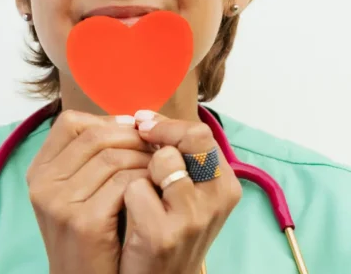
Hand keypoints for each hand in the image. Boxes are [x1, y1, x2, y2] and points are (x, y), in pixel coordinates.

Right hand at [26, 110, 153, 273]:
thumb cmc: (91, 238)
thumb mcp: (76, 194)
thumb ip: (91, 159)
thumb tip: (131, 122)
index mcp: (39, 171)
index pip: (70, 123)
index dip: (107, 122)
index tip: (134, 130)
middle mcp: (43, 184)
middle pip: (96, 137)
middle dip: (134, 137)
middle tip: (157, 147)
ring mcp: (60, 203)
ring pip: (114, 157)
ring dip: (145, 159)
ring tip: (160, 168)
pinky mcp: (83, 222)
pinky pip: (125, 184)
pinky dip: (146, 181)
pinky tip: (156, 189)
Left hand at [119, 111, 242, 273]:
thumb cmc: (166, 231)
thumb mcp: (184, 194)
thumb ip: (176, 157)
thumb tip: (143, 118)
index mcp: (225, 184)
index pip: (202, 133)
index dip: (169, 124)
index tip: (143, 123)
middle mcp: (218, 198)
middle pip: (192, 138)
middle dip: (159, 135)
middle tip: (135, 137)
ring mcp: (193, 217)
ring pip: (163, 159)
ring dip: (141, 166)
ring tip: (135, 187)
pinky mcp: (164, 233)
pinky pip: (135, 187)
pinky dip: (124, 194)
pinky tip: (125, 211)